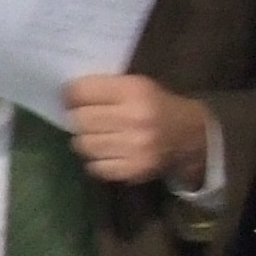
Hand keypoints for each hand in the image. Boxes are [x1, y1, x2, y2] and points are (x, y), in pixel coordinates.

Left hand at [62, 73, 210, 186]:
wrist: (190, 136)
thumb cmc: (156, 105)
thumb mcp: (137, 85)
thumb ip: (104, 88)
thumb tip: (65, 96)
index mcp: (134, 91)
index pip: (82, 91)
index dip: (71, 94)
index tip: (72, 98)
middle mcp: (134, 118)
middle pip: (80, 120)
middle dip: (77, 118)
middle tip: (83, 118)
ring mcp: (134, 148)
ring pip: (84, 145)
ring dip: (85, 140)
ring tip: (97, 135)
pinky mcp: (133, 170)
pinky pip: (95, 167)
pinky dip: (96, 160)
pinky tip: (107, 152)